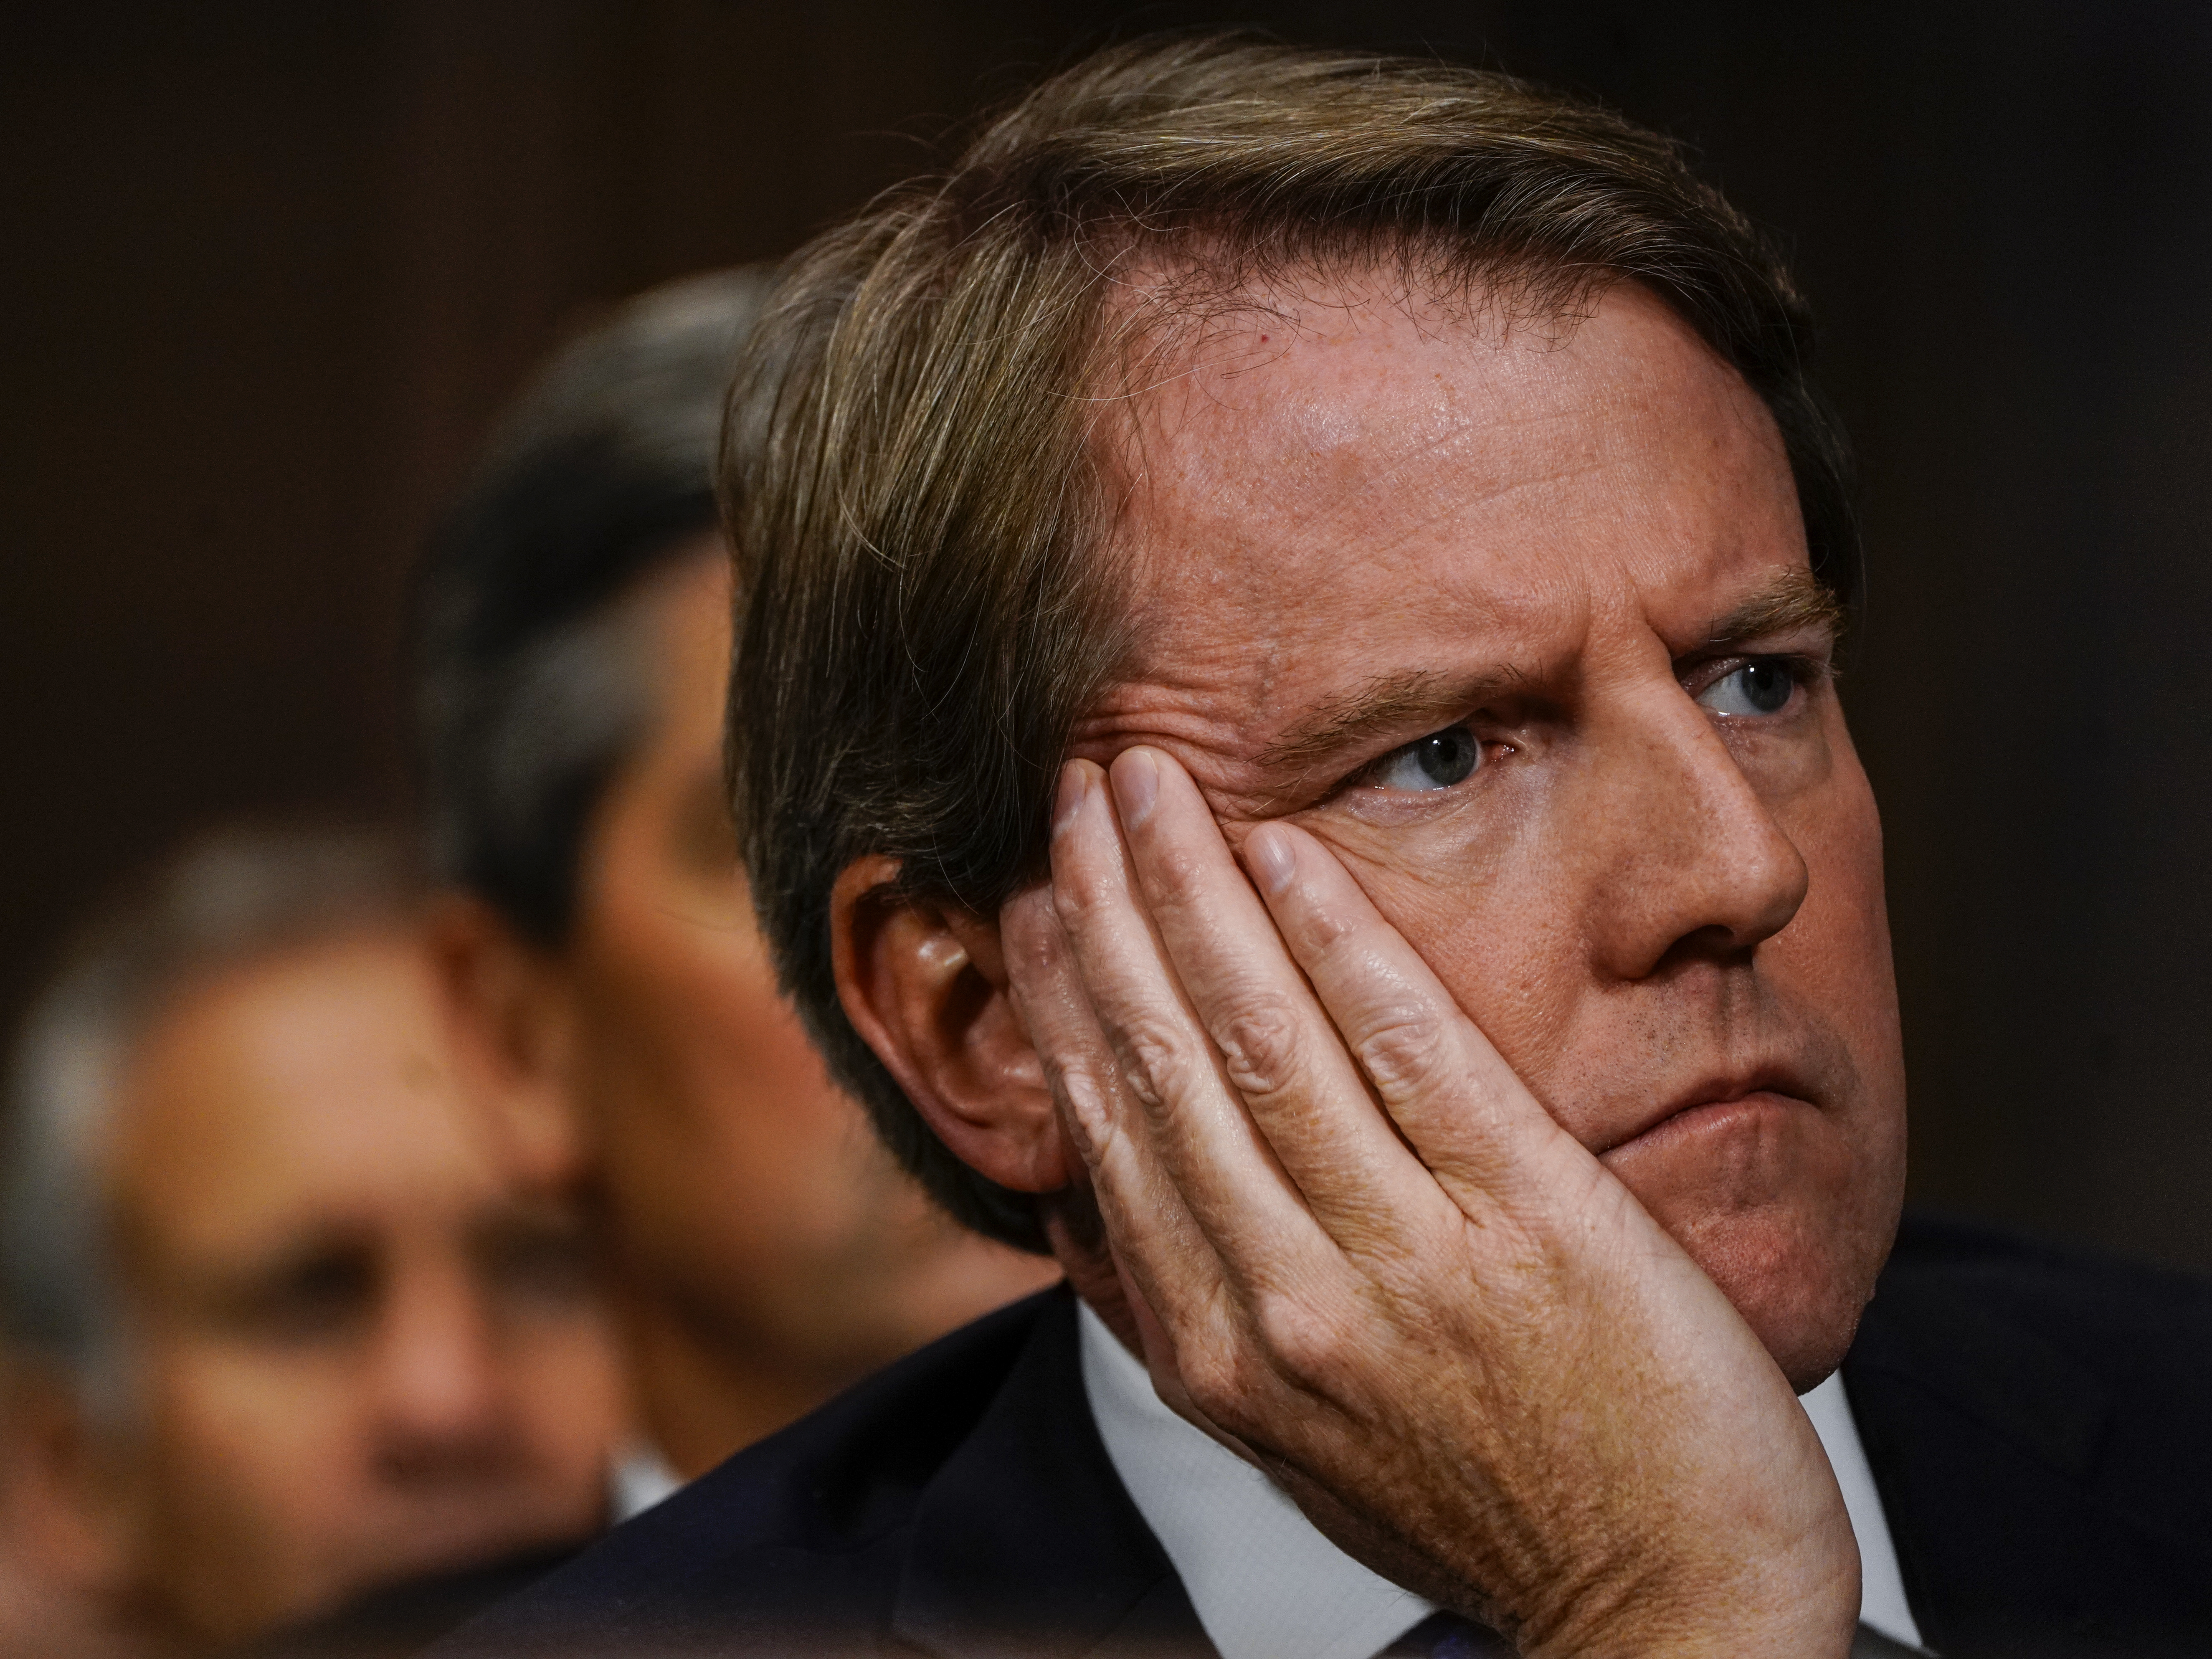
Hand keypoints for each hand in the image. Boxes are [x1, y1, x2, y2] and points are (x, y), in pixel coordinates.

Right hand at [1000, 747, 1858, 1657]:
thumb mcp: (1302, 1445)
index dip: (1063, 1001)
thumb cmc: (1489, 1508)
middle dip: (1107, 912)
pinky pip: (1410, 1051)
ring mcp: (1409, 1264)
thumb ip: (1208, 1321)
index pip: (1112, 1137)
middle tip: (1078, 795)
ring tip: (1148, 790)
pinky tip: (1287, 852)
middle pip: (1167, 1066)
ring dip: (1192, 894)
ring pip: (1261, 1040)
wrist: (1675, 1607)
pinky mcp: (1534, 1222)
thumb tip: (1104, 1209)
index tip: (1037, 903)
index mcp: (1225, 1360)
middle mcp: (1290, 1309)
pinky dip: (1336, 940)